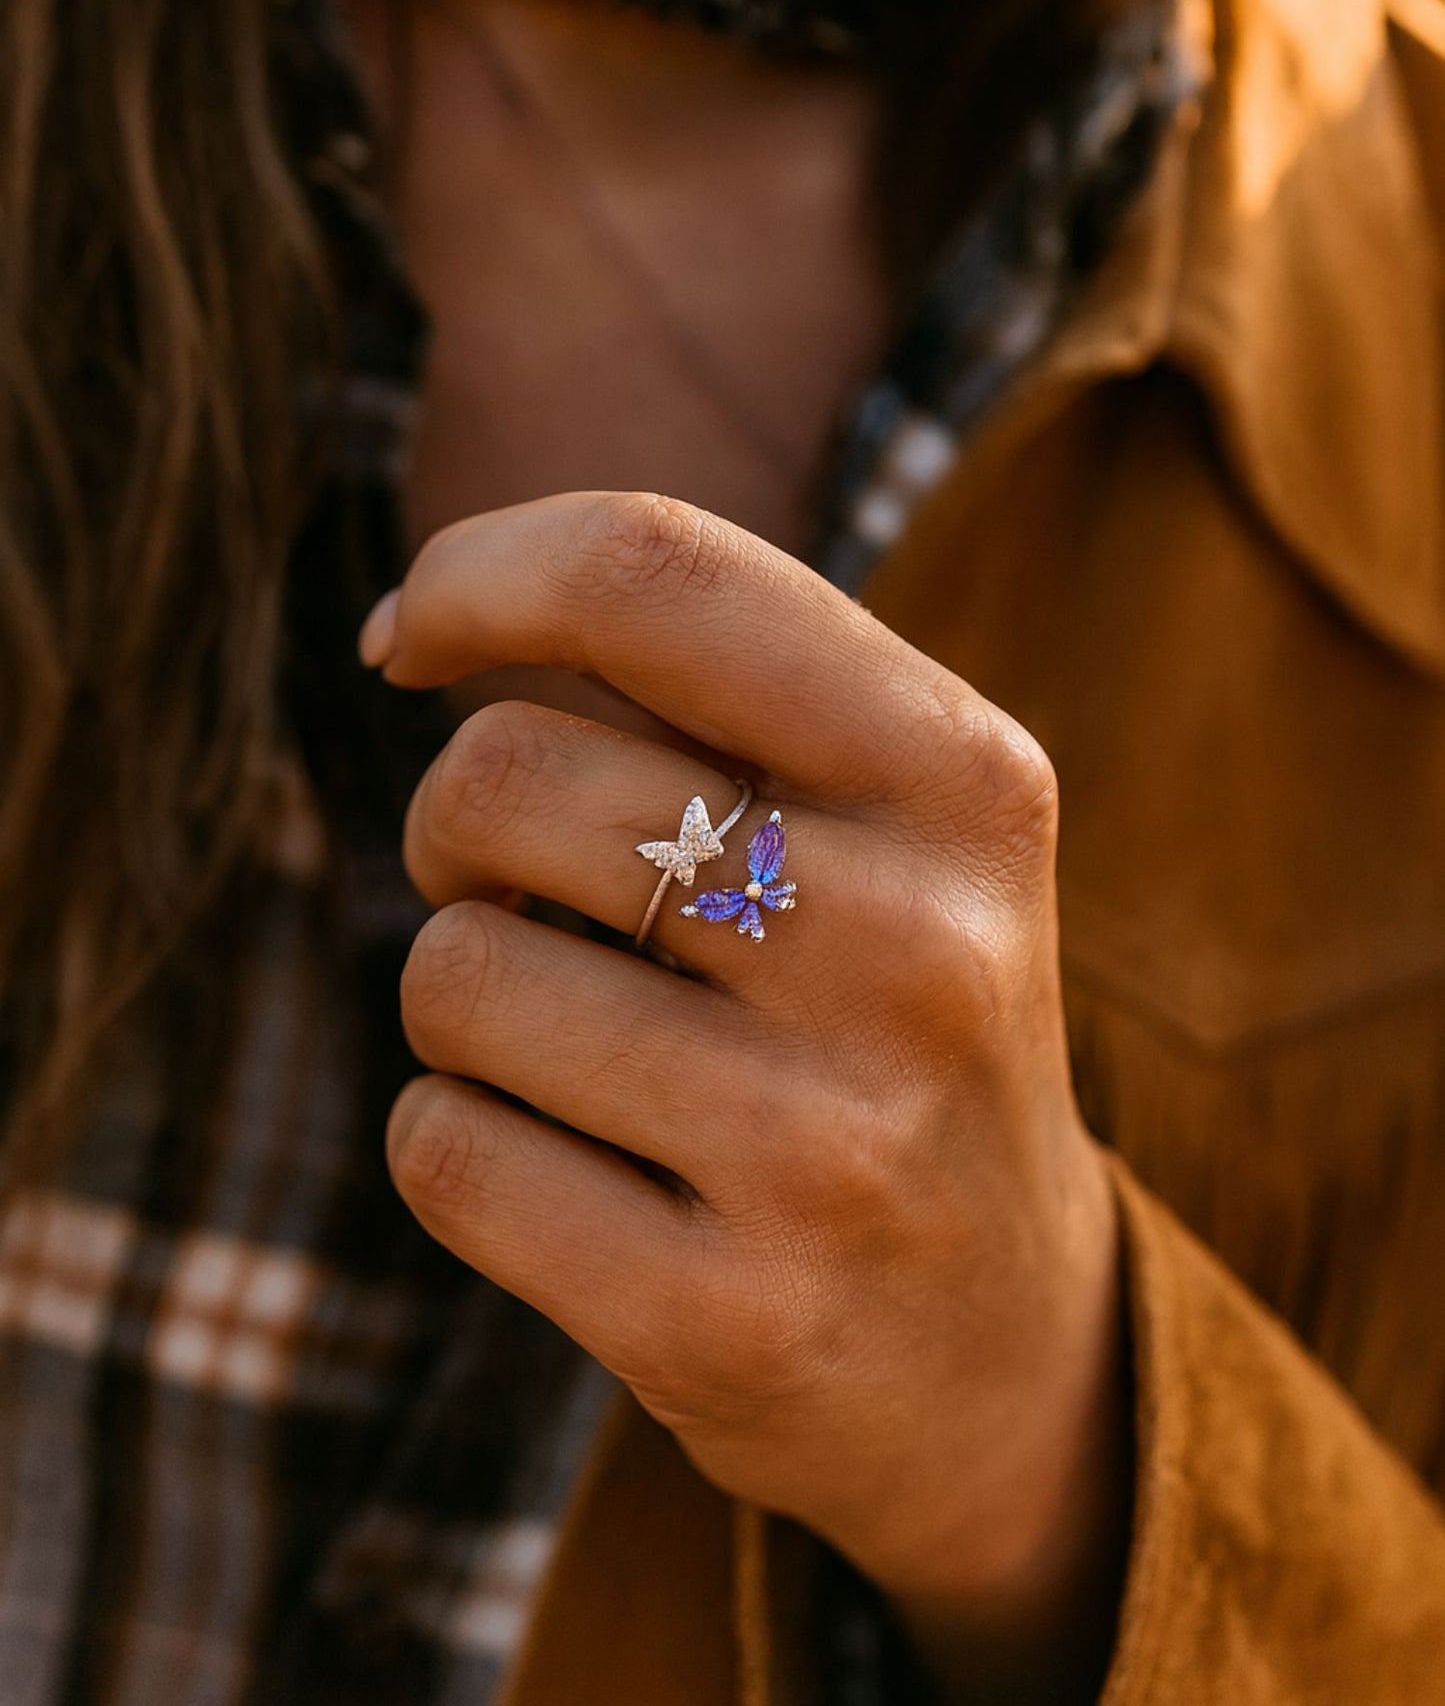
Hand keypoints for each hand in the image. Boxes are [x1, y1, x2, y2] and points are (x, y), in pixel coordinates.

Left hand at [363, 491, 1127, 1692]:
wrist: (1006, 1343)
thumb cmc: (889, 1015)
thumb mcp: (890, 820)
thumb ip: (709, 685)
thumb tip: (415, 626)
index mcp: (966, 779)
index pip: (654, 570)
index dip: (479, 570)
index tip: (414, 637)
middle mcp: (918, 951)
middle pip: (503, 777)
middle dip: (454, 824)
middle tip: (522, 889)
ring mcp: (829, 1151)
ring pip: (454, 972)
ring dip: (462, 995)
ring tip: (580, 1045)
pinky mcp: (727, 1320)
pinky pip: (442, 1151)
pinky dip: (456, 1139)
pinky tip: (571, 1169)